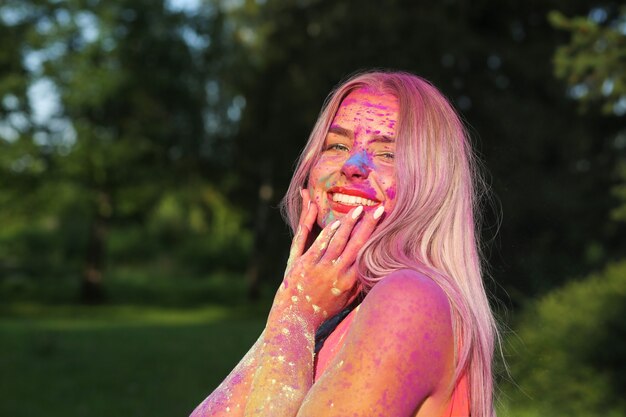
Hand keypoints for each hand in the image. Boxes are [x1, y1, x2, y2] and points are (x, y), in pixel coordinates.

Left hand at [274, 189, 384, 326]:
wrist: (295, 319)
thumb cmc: (321, 312)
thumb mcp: (344, 302)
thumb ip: (357, 287)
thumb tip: (370, 275)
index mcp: (349, 281)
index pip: (365, 254)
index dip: (376, 238)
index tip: (384, 225)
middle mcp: (337, 273)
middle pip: (356, 244)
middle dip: (368, 225)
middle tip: (378, 209)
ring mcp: (320, 267)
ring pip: (337, 241)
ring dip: (348, 223)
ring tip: (358, 209)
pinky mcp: (303, 263)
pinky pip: (317, 244)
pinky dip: (327, 232)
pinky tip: (335, 222)